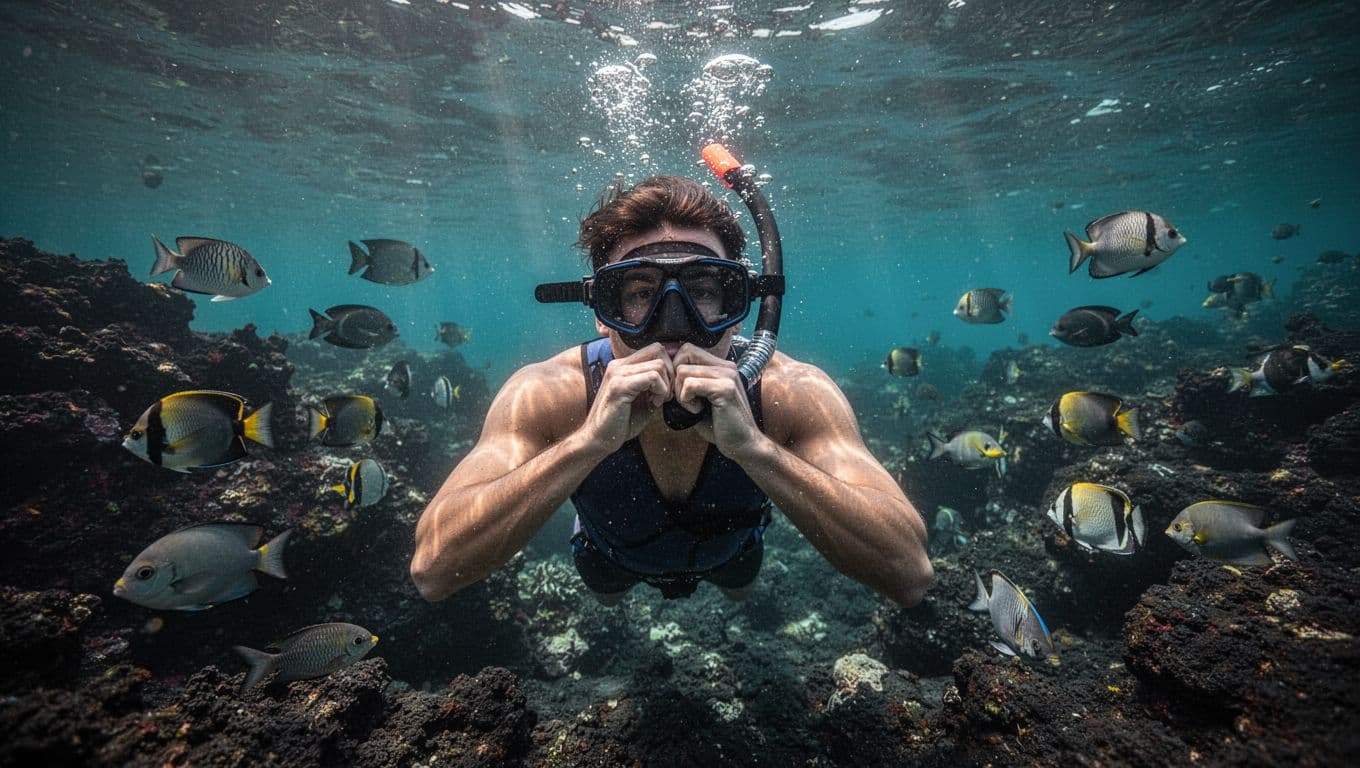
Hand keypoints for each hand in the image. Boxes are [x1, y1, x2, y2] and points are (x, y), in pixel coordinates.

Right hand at [582, 342, 672, 454]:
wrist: (599, 440)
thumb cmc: (621, 422)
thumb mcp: (643, 398)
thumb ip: (655, 384)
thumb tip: (676, 374)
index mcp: (623, 365)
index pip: (655, 349)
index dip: (668, 367)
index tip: (666, 389)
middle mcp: (619, 365)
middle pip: (659, 350)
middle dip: (670, 373)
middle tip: (666, 395)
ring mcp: (617, 373)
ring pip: (658, 364)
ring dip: (666, 385)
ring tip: (658, 401)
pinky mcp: (619, 386)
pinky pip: (652, 377)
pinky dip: (661, 390)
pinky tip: (654, 403)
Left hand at [672, 343, 765, 459]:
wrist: (743, 445)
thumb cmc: (720, 425)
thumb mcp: (701, 400)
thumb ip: (688, 384)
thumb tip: (665, 374)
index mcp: (721, 367)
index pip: (687, 350)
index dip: (675, 369)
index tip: (678, 391)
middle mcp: (726, 367)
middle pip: (683, 354)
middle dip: (675, 379)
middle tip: (682, 399)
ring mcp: (727, 376)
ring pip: (683, 371)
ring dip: (680, 393)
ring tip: (693, 407)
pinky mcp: (725, 389)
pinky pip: (690, 385)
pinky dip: (686, 401)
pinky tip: (697, 411)